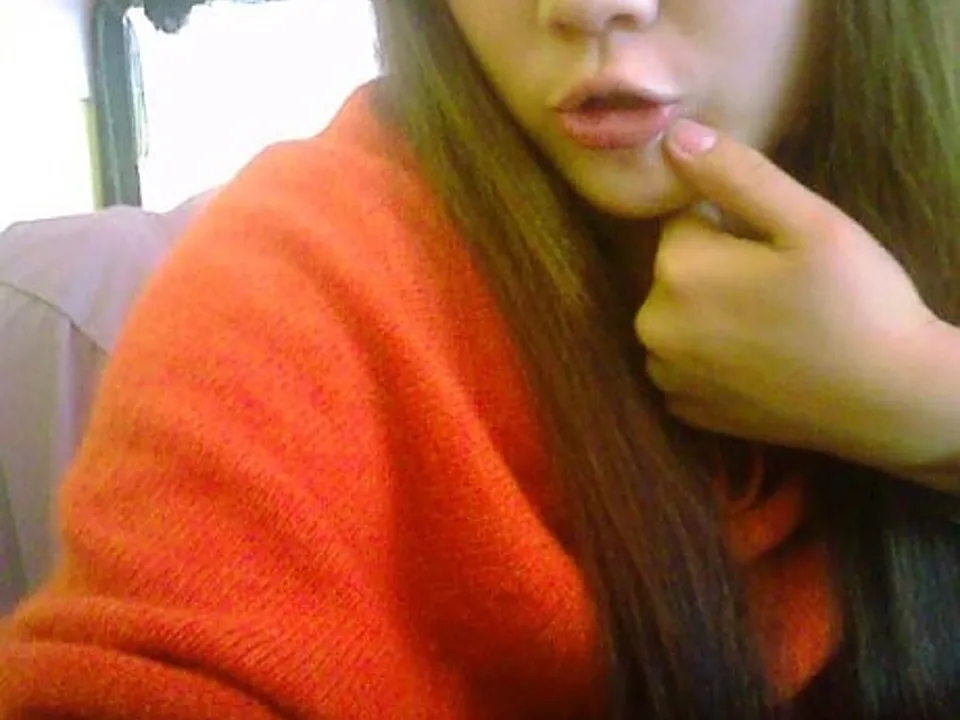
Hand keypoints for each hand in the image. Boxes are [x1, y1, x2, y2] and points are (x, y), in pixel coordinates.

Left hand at [635, 120, 945, 472]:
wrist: (892, 403)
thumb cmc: (858, 304)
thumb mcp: (809, 222)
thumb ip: (736, 174)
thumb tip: (674, 137)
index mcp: (677, 270)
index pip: (685, 219)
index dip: (734, 226)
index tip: (776, 250)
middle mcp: (653, 326)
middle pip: (677, 271)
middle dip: (718, 269)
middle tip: (782, 290)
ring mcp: (667, 376)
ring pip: (679, 317)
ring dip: (711, 315)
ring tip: (775, 326)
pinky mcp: (686, 412)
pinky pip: (686, 364)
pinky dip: (712, 359)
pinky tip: (761, 362)